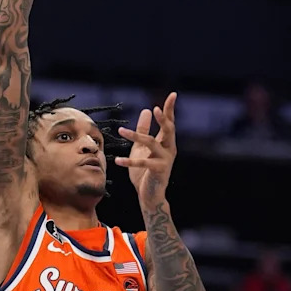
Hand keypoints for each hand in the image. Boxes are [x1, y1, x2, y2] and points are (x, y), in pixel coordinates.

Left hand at [116, 93, 178, 212]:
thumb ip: (144, 129)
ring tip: (122, 131)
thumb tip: (147, 110)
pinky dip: (129, 162)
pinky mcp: (158, 171)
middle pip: (168, 130)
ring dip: (136, 136)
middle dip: (163, 119)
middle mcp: (169, 149)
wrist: (150, 195)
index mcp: (166, 142)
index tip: (172, 95)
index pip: (169, 122)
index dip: (170, 109)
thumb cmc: (145, 171)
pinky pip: (142, 163)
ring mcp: (165, 160)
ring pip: (151, 143)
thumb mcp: (142, 148)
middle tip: (157, 109)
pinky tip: (118, 160)